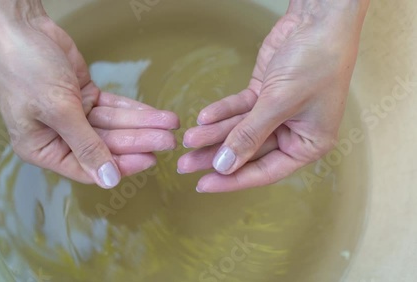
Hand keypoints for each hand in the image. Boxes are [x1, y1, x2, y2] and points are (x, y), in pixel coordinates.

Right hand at [0, 1, 178, 187]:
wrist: (20, 26)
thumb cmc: (26, 69)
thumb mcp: (58, 110)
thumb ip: (86, 146)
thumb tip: (109, 180)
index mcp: (42, 148)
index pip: (86, 167)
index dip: (119, 165)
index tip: (149, 160)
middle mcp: (58, 135)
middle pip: (105, 144)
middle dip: (138, 141)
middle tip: (168, 140)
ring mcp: (73, 114)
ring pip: (113, 125)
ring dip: (141, 124)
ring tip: (170, 124)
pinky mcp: (84, 95)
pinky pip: (112, 106)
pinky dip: (133, 109)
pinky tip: (154, 114)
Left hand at [178, 0, 368, 191]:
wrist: (319, 20)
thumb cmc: (316, 62)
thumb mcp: (281, 103)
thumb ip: (250, 135)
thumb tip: (224, 165)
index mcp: (308, 144)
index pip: (266, 171)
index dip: (233, 180)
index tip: (203, 185)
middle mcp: (293, 132)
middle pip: (248, 151)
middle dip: (215, 156)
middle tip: (185, 164)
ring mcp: (277, 113)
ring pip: (239, 129)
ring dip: (213, 133)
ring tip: (188, 138)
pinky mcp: (264, 94)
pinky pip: (238, 108)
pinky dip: (222, 111)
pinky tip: (203, 117)